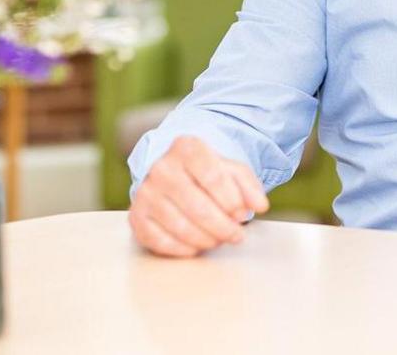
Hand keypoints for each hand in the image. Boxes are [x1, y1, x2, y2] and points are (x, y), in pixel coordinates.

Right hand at [128, 135, 270, 257]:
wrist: (172, 174)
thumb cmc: (205, 173)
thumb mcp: (230, 170)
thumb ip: (249, 186)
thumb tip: (260, 205)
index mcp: (186, 148)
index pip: (215, 178)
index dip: (232, 202)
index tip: (242, 214)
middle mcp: (161, 168)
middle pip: (199, 208)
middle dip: (223, 227)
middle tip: (236, 235)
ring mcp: (145, 193)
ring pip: (181, 227)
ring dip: (207, 239)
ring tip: (218, 238)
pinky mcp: (136, 217)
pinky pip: (162, 242)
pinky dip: (184, 249)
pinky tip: (197, 245)